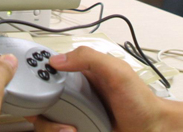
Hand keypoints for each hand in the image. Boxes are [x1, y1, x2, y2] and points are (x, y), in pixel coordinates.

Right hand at [27, 47, 164, 131]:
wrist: (151, 130)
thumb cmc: (140, 101)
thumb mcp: (117, 71)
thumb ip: (89, 58)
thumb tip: (58, 60)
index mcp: (79, 74)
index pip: (48, 71)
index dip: (35, 76)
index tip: (30, 84)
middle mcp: (72, 95)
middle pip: (39, 99)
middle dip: (37, 108)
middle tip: (47, 113)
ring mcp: (73, 116)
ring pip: (44, 120)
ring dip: (50, 126)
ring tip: (68, 128)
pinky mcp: (75, 130)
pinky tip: (71, 131)